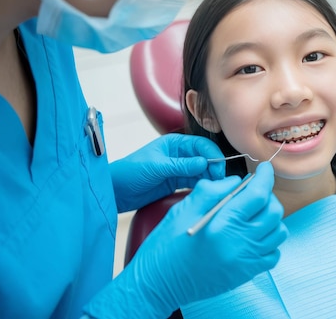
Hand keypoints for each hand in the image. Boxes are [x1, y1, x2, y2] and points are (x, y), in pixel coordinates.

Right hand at [84, 162, 287, 318]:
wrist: (158, 283)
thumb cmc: (167, 245)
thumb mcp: (184, 209)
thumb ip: (213, 190)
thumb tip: (237, 181)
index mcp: (222, 224)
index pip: (258, 194)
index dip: (265, 176)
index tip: (264, 168)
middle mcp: (239, 243)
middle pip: (273, 211)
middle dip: (267, 195)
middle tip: (253, 191)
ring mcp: (246, 261)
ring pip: (278, 232)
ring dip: (271, 217)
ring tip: (254, 213)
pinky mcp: (246, 274)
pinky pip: (273, 253)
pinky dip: (270, 240)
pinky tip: (254, 234)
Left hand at [111, 133, 225, 211]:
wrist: (115, 191)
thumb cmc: (129, 172)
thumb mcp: (157, 167)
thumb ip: (181, 166)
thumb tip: (204, 163)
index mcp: (174, 143)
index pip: (201, 145)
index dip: (212, 155)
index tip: (219, 167)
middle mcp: (178, 154)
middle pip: (204, 158)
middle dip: (214, 168)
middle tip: (220, 180)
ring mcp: (178, 169)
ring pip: (201, 171)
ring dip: (209, 178)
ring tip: (216, 188)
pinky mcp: (175, 183)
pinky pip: (194, 182)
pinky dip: (202, 186)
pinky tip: (206, 190)